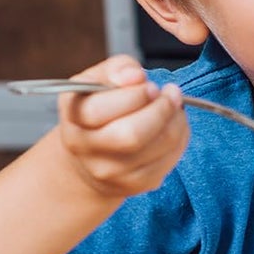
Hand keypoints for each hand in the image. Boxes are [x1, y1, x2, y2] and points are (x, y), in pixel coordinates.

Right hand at [55, 55, 188, 199]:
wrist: (89, 158)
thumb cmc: (98, 109)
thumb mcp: (97, 80)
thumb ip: (117, 69)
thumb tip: (135, 76)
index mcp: (73, 116)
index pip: (99, 110)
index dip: (133, 95)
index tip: (150, 85)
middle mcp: (86, 148)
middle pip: (131, 135)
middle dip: (161, 109)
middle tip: (170, 94)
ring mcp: (111, 171)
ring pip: (158, 146)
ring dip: (177, 121)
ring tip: (175, 106)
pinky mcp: (136, 184)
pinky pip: (170, 160)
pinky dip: (181, 138)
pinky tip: (174, 126)